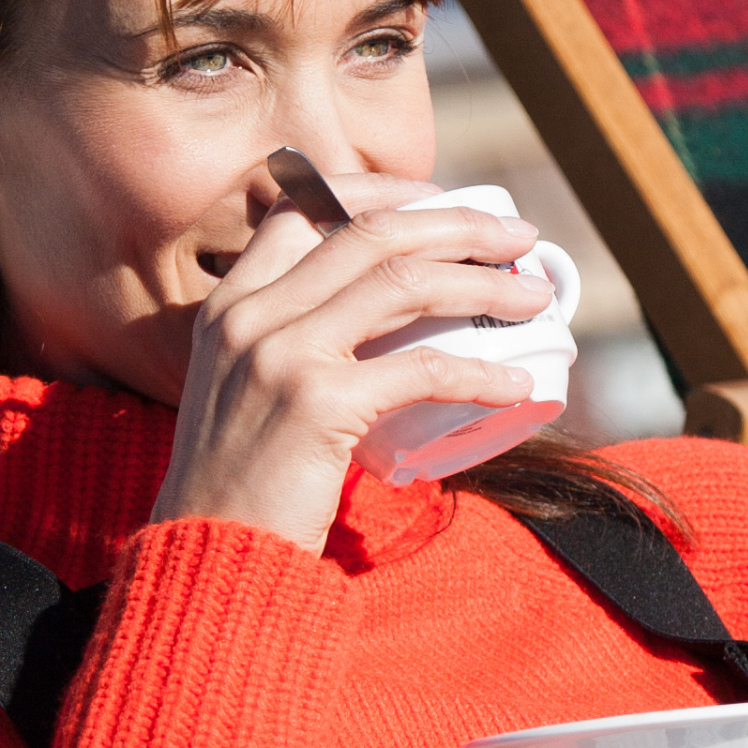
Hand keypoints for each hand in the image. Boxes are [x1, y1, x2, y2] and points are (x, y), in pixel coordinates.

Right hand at [149, 173, 552, 552]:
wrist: (212, 556)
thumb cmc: (246, 486)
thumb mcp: (246, 392)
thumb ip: (294, 349)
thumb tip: (386, 330)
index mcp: (231, 303)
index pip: (303, 207)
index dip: (381, 192)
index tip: (441, 200)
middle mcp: (251, 315)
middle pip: (372, 233)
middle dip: (459, 224)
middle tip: (518, 236)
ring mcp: (281, 354)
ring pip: (405, 284)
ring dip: (485, 285)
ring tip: (535, 298)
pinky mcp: (318, 403)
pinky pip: (423, 368)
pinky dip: (480, 372)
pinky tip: (516, 384)